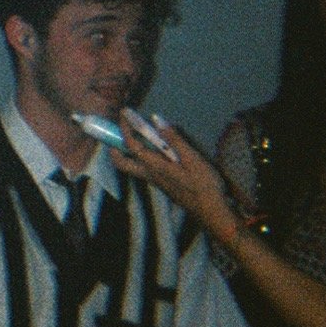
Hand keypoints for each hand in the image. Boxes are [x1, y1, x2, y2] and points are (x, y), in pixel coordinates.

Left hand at [111, 112, 240, 244]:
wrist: (211, 211)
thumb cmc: (204, 185)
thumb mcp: (192, 159)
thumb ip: (174, 139)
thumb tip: (156, 119)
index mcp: (154, 167)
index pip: (131, 145)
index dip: (125, 128)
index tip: (123, 114)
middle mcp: (150, 175)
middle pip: (121, 164)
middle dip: (114, 148)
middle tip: (116, 134)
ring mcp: (156, 182)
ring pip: (132, 169)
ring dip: (126, 154)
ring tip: (134, 138)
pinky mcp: (163, 186)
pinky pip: (144, 171)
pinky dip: (140, 159)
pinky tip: (153, 152)